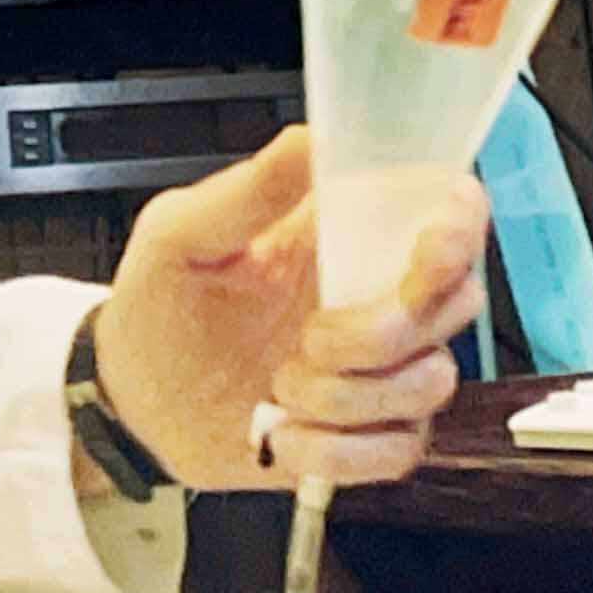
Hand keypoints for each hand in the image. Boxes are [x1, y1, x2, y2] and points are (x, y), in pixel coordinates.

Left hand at [90, 127, 491, 491]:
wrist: (134, 398)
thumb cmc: (159, 304)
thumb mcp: (182, 234)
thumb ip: (250, 190)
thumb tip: (313, 141)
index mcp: (345, 236)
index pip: (447, 212)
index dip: (459, 228)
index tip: (430, 250)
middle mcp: (377, 298)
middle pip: (456, 303)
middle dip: (386, 330)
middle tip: (311, 337)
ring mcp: (381, 371)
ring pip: (430, 383)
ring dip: (349, 396)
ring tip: (280, 388)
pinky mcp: (368, 436)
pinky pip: (397, 451)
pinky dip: (336, 451)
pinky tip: (283, 436)